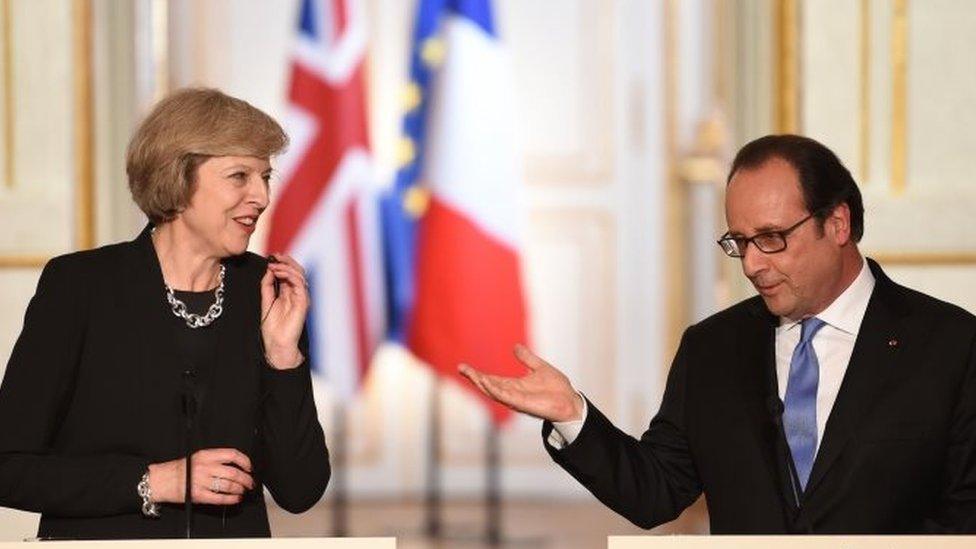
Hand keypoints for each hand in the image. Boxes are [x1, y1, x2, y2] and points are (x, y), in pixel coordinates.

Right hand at [147, 448, 254, 504]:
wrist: (160, 480)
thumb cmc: (179, 470)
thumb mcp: (197, 458)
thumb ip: (215, 460)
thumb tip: (236, 466)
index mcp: (205, 455)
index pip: (231, 454)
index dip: (244, 461)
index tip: (249, 467)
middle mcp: (204, 467)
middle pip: (233, 472)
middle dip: (246, 479)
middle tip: (249, 482)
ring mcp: (201, 481)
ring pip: (228, 485)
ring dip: (239, 489)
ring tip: (242, 491)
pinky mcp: (198, 495)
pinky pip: (219, 498)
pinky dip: (231, 499)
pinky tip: (235, 499)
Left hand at [260, 253, 306, 368]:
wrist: (276, 343)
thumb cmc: (272, 326)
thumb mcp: (266, 300)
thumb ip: (267, 285)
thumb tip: (269, 269)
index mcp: (289, 293)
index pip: (289, 273)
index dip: (282, 263)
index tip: (271, 256)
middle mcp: (297, 293)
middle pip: (297, 271)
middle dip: (286, 261)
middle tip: (275, 256)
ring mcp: (301, 297)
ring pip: (300, 275)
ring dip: (286, 267)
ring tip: (274, 265)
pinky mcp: (303, 302)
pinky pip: (300, 283)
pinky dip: (290, 275)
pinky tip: (279, 273)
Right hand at [458, 344, 584, 422]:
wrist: (570, 401)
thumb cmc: (557, 388)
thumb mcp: (539, 367)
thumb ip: (527, 358)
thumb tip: (516, 346)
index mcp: (515, 385)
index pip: (492, 379)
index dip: (478, 374)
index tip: (464, 367)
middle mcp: (512, 393)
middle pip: (488, 385)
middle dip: (474, 378)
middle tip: (461, 368)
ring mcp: (515, 399)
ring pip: (493, 392)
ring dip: (481, 383)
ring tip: (471, 374)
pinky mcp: (522, 404)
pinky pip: (504, 396)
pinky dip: (494, 389)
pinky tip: (486, 381)